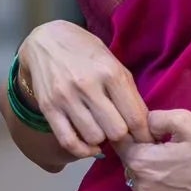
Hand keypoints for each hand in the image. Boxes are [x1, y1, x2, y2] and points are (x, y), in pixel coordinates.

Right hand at [18, 20, 150, 158]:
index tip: (145, 140)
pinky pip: (69, 141)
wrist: (45, 40)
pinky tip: (89, 145)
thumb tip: (144, 125)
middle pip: (116, 132)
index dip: (144, 135)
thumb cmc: (85, 52)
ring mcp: (66, 97)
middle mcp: (88, 85)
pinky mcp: (49, 108)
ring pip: (94, 138)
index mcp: (111, 72)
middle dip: (123, 136)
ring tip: (101, 129)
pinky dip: (82, 150)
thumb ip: (128, 92)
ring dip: (101, 140)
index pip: (135, 117)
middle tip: (121, 133)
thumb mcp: (113, 63)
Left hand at [115, 108, 190, 190]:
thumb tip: (145, 123)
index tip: (144, 129)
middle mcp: (142, 187)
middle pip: (129, 164)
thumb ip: (156, 118)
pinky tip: (176, 178)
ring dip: (148, 171)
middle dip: (140, 152)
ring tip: (170, 161)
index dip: (130, 133)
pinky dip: (158, 187)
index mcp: (143, 162)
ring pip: (139, 181)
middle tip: (161, 144)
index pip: (120, 144)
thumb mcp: (186, 120)